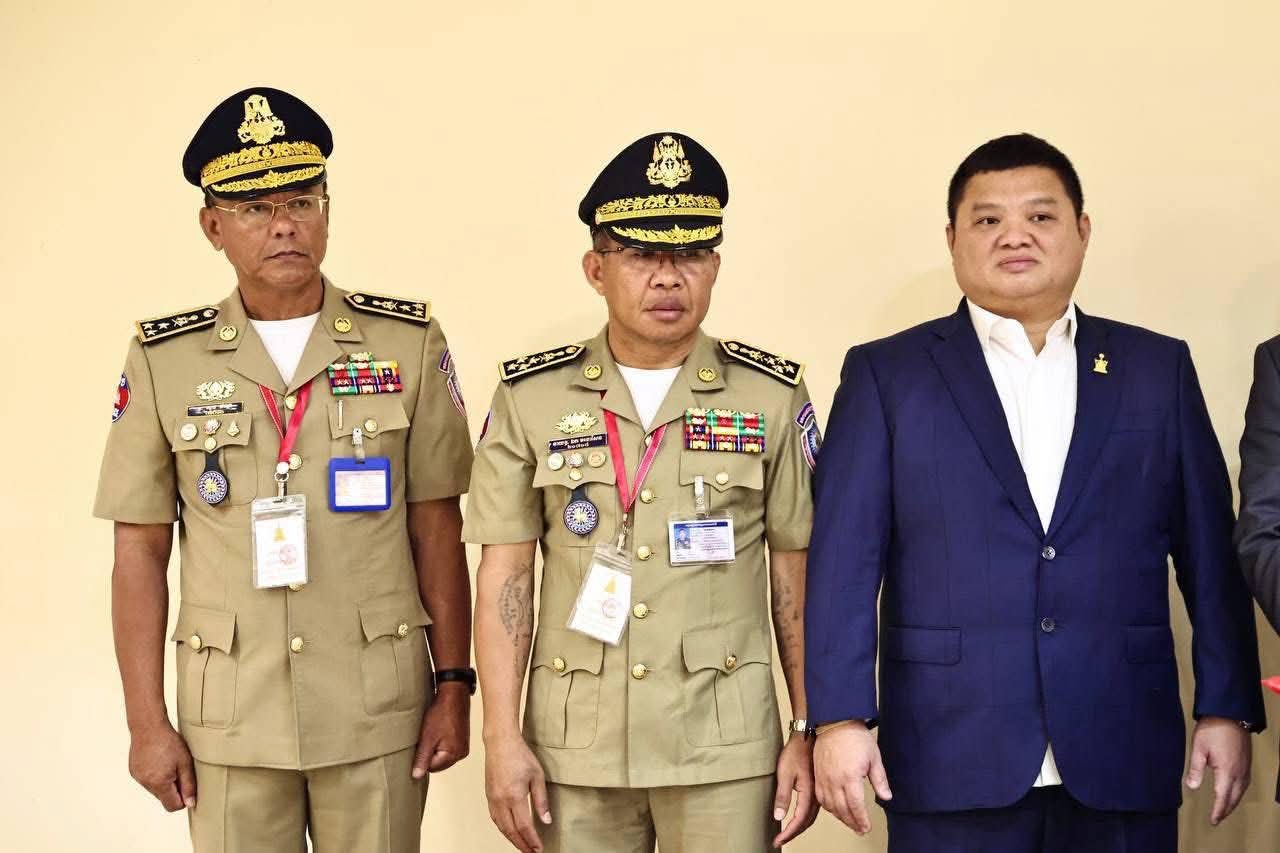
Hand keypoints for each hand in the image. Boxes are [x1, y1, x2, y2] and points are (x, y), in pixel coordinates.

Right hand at [128, 720, 196, 811]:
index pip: (172, 806)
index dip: (183, 800)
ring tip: (169, 763)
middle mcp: (146, 784)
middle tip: (180, 770)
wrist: (148, 727)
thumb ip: (188, 785)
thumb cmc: (169, 742)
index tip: (188, 787)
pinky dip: (155, 776)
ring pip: (156, 790)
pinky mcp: (134, 771)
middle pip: (164, 798)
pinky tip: (159, 760)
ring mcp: (138, 778)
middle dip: (174, 789)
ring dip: (164, 782)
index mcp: (159, 783)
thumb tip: (190, 803)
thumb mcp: (185, 763)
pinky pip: (148, 781)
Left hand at [412, 685, 470, 777]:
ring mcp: (463, 747)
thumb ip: (422, 758)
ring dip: (434, 748)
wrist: (454, 694)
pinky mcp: (462, 740)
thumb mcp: (427, 737)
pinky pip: (447, 748)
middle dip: (429, 753)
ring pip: (442, 756)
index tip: (420, 743)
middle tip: (426, 737)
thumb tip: (416, 776)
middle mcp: (461, 753)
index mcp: (454, 755)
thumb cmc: (441, 713)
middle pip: (438, 763)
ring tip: (433, 733)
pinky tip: (438, 731)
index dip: (422, 756)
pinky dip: (440, 743)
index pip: (431, 768)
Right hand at [484, 732, 550, 851]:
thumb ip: (541, 800)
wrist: (500, 743)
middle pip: (511, 831)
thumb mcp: (538, 776)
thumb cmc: (520, 755)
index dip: (532, 841)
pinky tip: (510, 832)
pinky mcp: (489, 796)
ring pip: (501, 827)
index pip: (524, 826)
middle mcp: (501, 800)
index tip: (539, 849)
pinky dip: (504, 829)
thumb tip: (546, 821)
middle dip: (522, 845)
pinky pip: (495, 819)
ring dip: (512, 839)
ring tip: (523, 846)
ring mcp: (492, 799)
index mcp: (514, 796)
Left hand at [772, 734, 818, 846]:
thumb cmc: (796, 752)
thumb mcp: (784, 773)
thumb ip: (782, 796)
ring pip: (810, 817)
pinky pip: (812, 809)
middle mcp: (816, 796)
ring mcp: (818, 793)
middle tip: (781, 840)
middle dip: (793, 833)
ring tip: (788, 833)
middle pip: (806, 822)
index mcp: (808, 794)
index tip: (778, 841)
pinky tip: (799, 819)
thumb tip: (778, 816)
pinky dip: (804, 818)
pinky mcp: (816, 788)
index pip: (798, 821)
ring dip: (799, 827)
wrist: (807, 738)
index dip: (788, 833)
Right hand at [814, 721, 891, 834]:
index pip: (856, 806)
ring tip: (849, 821)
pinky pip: (820, 797)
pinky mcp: (817, 775)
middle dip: (852, 822)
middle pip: (842, 810)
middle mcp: (834, 781)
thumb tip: (886, 796)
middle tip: (860, 829)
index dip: (862, 820)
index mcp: (850, 777)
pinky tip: (834, 808)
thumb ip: (880, 780)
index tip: (866, 827)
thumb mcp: (874, 757)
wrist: (835, 722)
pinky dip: (828, 807)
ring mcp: (823, 778)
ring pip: (830, 806)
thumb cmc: (855, 737)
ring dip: (840, 817)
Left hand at [1184, 716, 1251, 824]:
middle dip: (1226, 809)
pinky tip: (1233, 792)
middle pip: (1234, 797)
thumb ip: (1195, 769)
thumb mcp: (1198, 748)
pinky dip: (1239, 792)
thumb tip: (1191, 786)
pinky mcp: (1246, 762)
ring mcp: (1245, 767)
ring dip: (1233, 802)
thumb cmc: (1212, 729)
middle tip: (1217, 818)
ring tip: (1224, 809)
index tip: (1213, 820)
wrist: (1230, 714)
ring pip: (1241, 791)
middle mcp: (1239, 772)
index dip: (1218, 810)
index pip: (1223, 797)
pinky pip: (1245, 783)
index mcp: (1227, 771)